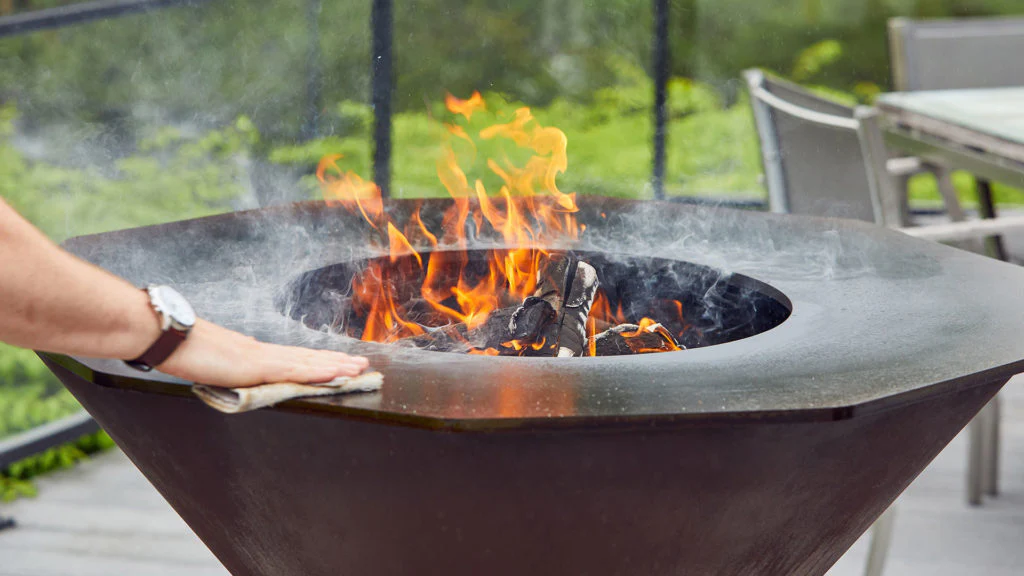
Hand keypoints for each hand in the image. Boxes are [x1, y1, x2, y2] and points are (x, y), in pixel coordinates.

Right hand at [156, 319, 369, 387]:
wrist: (165, 336)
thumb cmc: (182, 350)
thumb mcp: (212, 364)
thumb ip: (230, 368)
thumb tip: (240, 371)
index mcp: (253, 354)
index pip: (294, 358)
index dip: (318, 361)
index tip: (341, 362)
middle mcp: (262, 353)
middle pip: (307, 358)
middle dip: (337, 362)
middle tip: (364, 365)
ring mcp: (260, 358)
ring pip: (307, 363)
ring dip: (335, 366)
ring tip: (359, 369)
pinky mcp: (254, 366)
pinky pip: (293, 370)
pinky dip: (317, 372)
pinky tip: (335, 374)